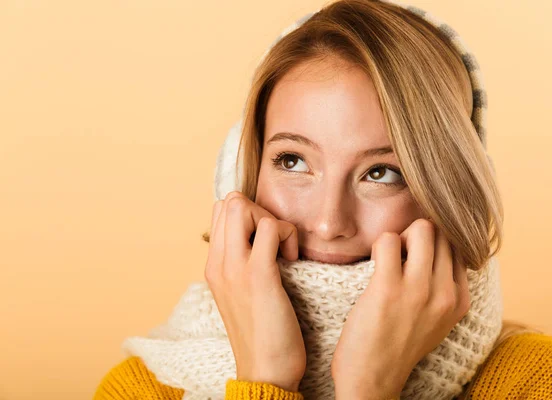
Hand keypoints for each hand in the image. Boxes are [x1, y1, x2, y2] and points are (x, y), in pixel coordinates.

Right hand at [204, 191, 305, 392]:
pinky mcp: (259, 275)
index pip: (221, 211)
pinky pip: (271, 228)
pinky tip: (292, 260)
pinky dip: (287, 235)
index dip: (249, 215)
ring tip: (283, 252)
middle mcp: (218, 262)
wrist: (264, 371)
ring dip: (273, 222)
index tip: (266, 241)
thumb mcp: (241, 293)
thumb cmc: (261, 333)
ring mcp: (235, 268)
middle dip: (259, 212)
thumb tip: (260, 238)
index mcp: (213, 265)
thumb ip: (242, 264)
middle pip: (230, 202)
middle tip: (275, 242)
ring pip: (244, 206)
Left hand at [330, 219, 469, 399]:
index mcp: (460, 300)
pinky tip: (375, 265)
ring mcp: (419, 290)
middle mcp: (445, 293)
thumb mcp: (436, 320)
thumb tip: (439, 249)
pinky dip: (381, 245)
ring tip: (389, 259)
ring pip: (421, 229)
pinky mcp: (388, 288)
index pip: (458, 247)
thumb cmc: (397, 345)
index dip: (434, 244)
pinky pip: (388, 240)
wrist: (372, 379)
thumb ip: (444, 289)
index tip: (415, 259)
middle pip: (441, 233)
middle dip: (417, 235)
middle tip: (400, 256)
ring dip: (400, 237)